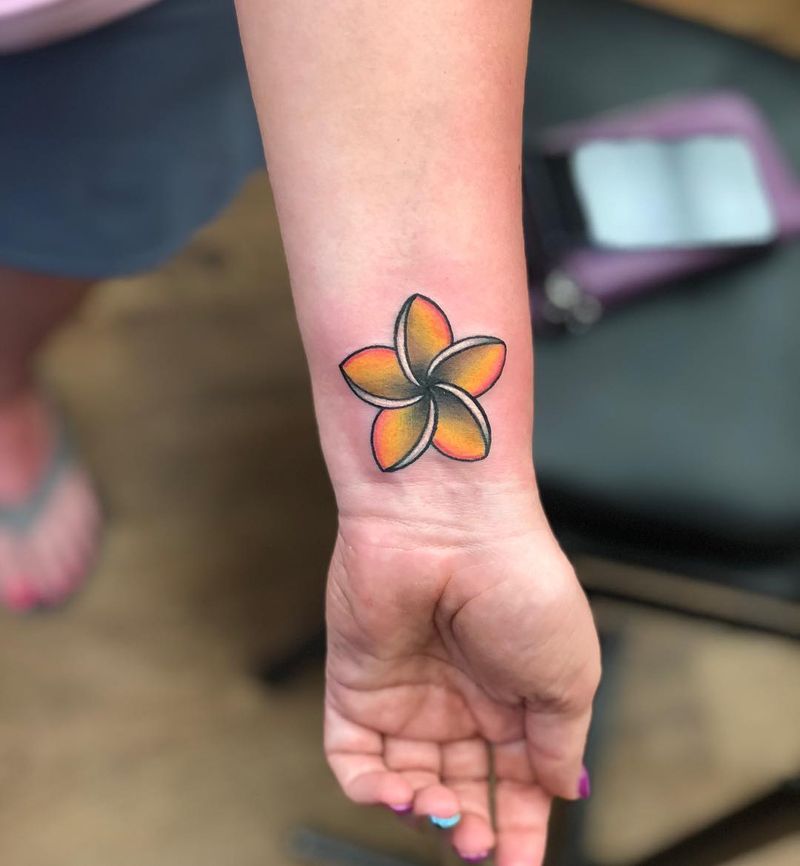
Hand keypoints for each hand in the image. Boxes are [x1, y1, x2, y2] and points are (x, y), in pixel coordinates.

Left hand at [324, 483, 600, 865]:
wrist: (451, 526)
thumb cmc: (519, 585)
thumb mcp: (568, 674)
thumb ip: (560, 743)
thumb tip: (562, 791)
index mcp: (515, 698)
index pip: (516, 783)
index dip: (519, 830)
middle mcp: (460, 700)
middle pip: (461, 789)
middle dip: (470, 830)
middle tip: (476, 848)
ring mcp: (408, 695)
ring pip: (409, 783)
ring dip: (425, 814)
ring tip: (443, 814)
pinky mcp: (357, 686)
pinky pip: (354, 758)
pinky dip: (372, 790)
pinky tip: (399, 794)